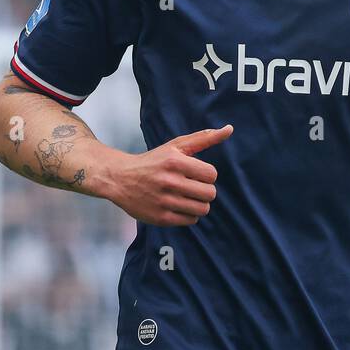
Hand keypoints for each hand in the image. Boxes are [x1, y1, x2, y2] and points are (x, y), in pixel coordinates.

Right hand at [104, 124, 232, 226]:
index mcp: (174, 162)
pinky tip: (179, 206)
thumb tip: (230, 129)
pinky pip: (190, 221)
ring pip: (202, 209)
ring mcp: (163, 201)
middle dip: (205, 191)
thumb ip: (204, 138)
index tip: (196, 174)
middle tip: (193, 187)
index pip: (211, 174)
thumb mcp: (176, 146)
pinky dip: (189, 215)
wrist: (120, 179)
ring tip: (188, 198)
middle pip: (210, 194)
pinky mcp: (159, 218)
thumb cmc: (153, 161)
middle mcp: (169, 181)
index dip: (207, 175)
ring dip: (199, 204)